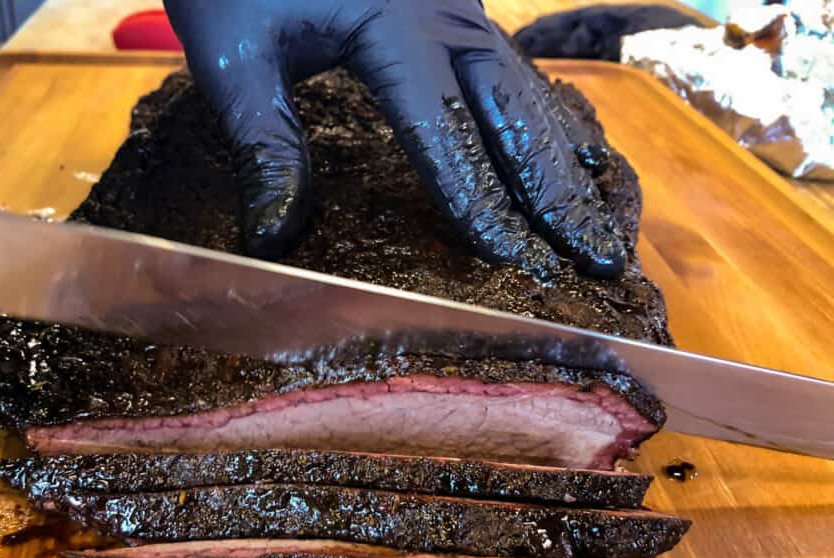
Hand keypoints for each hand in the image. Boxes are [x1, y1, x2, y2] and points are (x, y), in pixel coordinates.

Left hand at [164, 0, 626, 278]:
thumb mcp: (234, 53)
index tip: (511, 256)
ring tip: (601, 223)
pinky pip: (514, 68)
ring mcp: (459, 2)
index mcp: (393, 22)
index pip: (445, 127)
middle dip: (554, 190)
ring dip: (562, 162)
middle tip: (598, 254)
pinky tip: (570, 154)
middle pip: (514, 111)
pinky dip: (546, 120)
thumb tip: (275, 237)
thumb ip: (264, 143)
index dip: (477, 197)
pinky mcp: (455, 3)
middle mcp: (445, 11)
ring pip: (527, 90)